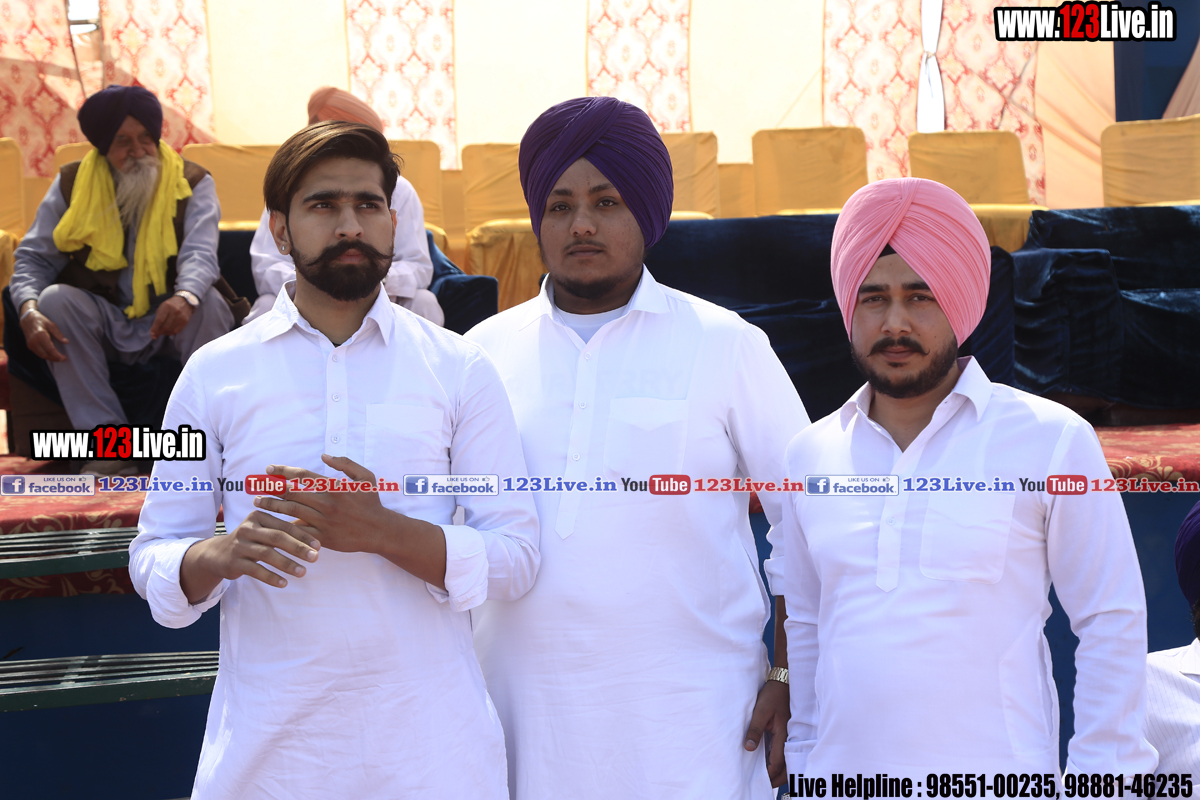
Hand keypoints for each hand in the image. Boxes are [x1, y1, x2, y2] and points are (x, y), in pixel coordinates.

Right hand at [20, 307, 68, 361]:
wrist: (27, 319)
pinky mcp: (29, 346)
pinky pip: (38, 354)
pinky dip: (45, 356)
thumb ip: (58, 334)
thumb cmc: (40, 320)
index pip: (50, 349)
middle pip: (45, 354)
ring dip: (50, 358)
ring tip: (58, 358)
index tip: (64, 358)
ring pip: (41, 356)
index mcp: (40, 335)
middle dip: (55, 358)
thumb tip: (66, 342)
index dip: (57, 355)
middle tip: (63, 359)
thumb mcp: (51, 325)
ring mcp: (30, 344)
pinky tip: (52, 355)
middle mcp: (34, 341)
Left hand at [149, 295, 193, 337]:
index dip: (155, 329)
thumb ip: (158, 317)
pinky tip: (168, 332)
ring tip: (161, 332)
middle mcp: (175, 311)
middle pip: (165, 326)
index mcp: (167, 306)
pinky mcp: (185, 321)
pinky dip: (171, 333)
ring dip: (164, 333)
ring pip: (171, 330)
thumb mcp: (162, 307)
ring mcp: (181, 317)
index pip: (159, 320)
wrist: (185, 301)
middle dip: (159, 332)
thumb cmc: (170, 305)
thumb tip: (154, 331)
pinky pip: (177, 330)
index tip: (152, 334)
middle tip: (155, 335)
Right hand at [179, 510, 320, 602]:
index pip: (284, 526)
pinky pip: (255, 570)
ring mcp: (239, 545)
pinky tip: (284, 583)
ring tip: (302, 572)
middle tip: (315, 558)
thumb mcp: (264, 531)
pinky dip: (270, 577)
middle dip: (298, 548)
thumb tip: (316, 538)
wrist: (218, 554)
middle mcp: (247, 528)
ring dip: (286, 564)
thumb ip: (285, 531)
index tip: (319, 546)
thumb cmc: (251, 541)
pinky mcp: (234, 562)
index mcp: (258, 516)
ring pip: (266, 554)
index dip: (303, 536)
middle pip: (277, 538)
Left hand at [252, 455, 392, 554]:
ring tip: (257, 502)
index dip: (283, 471)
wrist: (379, 530)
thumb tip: (324, 456)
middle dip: (271, 488)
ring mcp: (323, 521)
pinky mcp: (322, 537)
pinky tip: (272, 524)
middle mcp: (326, 503)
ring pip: (291, 511)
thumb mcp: (365, 477)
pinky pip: (299, 531)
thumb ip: (345, 463)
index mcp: (334, 487)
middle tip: (257, 486)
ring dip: (272, 505)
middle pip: (291, 493)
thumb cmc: (371, 503)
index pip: (302, 475)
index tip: (270, 469)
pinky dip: (284, 526)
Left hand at [745, 678, 789, 787]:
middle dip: (777, 778)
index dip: (769, 774)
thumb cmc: (773, 695)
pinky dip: (781, 761)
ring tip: (768, 776)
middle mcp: (789, 738)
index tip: (761, 780)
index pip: (777, 762)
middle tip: (765, 784)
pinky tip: (770, 762)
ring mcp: (790, 736)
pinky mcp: (788, 733)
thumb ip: (755, 729)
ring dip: (780, 771)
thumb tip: (748, 748)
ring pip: (788, 761)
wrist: (784, 683)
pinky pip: (786, 752)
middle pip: (787, 766)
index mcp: (783, 735)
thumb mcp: (761, 711)